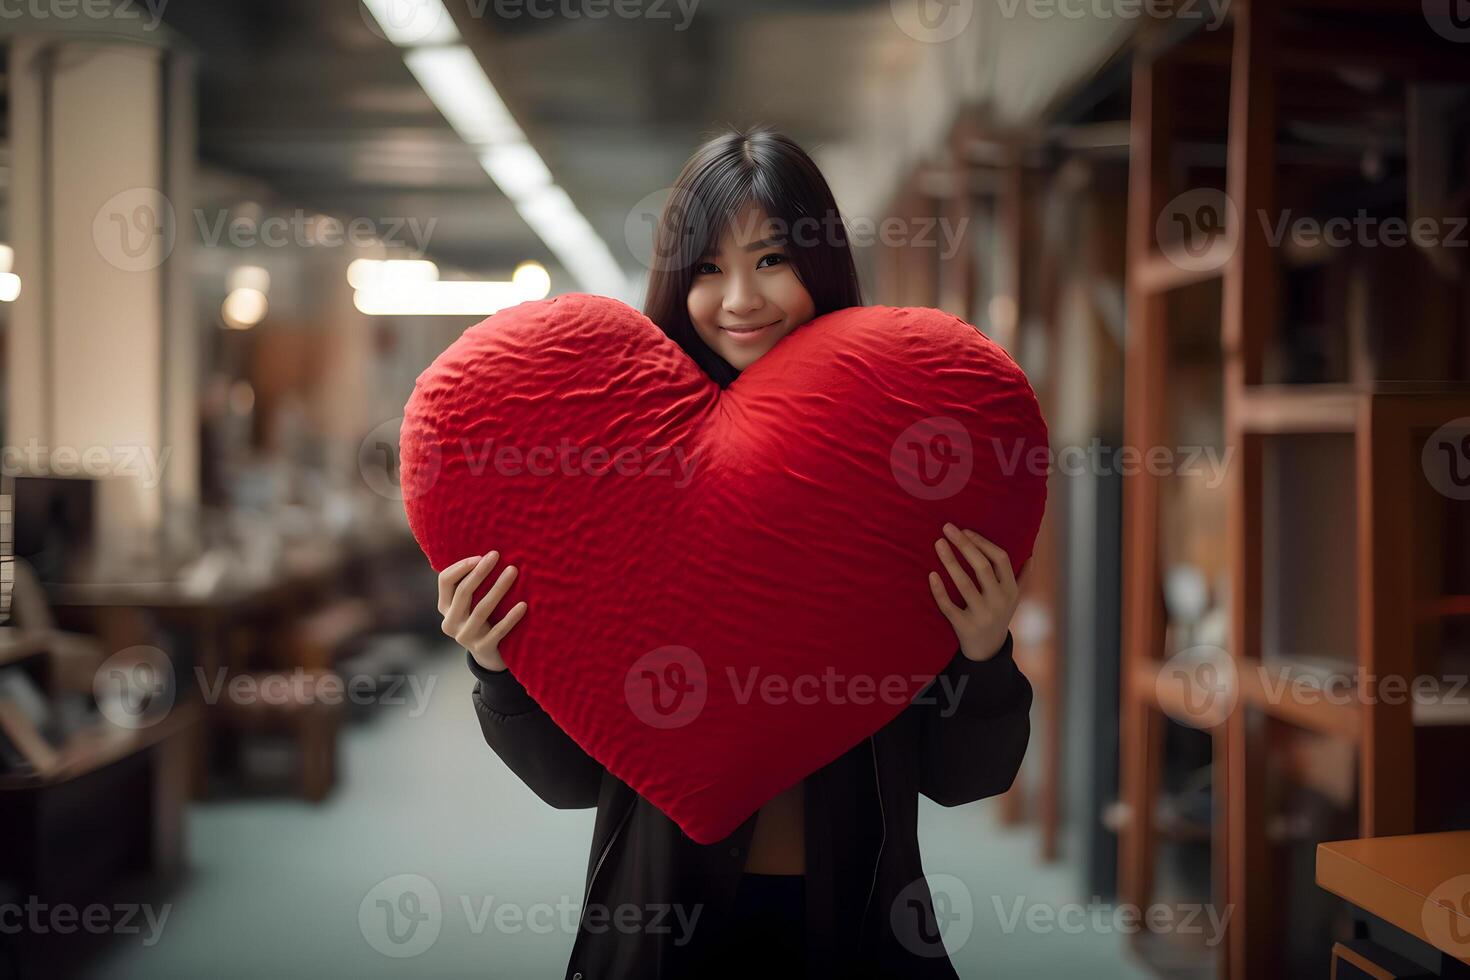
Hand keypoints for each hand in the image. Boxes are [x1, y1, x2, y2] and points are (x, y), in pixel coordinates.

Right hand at [437, 551, 527, 671]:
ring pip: (482, 609)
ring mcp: (465, 637)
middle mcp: (450, 622)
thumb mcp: (470, 604)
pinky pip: (498, 630)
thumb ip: (470, 584)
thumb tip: (487, 553)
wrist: (490, 656)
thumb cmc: (483, 620)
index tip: (481, 556)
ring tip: (513, 571)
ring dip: (498, 588)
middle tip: (497, 555)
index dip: (462, 566)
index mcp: (445, 608)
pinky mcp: (482, 649)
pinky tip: (523, 605)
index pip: (445, 581)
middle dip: (481, 571)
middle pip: (464, 592)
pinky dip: (511, 617)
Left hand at [927, 524, 1019, 661]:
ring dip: (950, 561)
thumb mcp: (1013, 598)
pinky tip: (931, 574)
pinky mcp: (964, 627)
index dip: (982, 542)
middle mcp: (999, 602)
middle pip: (982, 567)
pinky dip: (939, 590)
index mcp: (1010, 590)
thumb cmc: (997, 615)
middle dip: (964, 545)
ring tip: (938, 543)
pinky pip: (949, 606)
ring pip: (964, 584)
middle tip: (947, 528)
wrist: (988, 651)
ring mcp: (982, 615)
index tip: (965, 530)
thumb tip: (1031, 554)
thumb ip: (1020, 577)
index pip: (1000, 559)